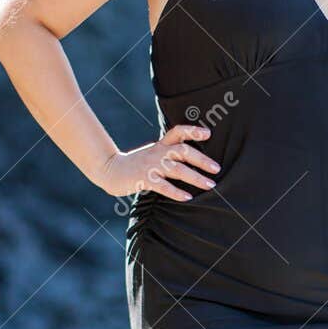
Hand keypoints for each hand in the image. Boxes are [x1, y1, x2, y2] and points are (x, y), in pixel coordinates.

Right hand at [97, 124, 219, 201]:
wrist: (110, 170)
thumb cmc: (136, 164)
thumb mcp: (153, 153)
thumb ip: (169, 152)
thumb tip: (191, 158)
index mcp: (160, 145)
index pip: (178, 132)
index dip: (193, 131)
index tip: (208, 133)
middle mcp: (158, 153)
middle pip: (183, 151)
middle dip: (202, 160)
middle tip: (217, 169)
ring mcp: (151, 165)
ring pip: (177, 169)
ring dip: (195, 177)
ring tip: (210, 185)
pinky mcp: (144, 179)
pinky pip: (163, 186)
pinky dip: (176, 192)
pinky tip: (188, 197)